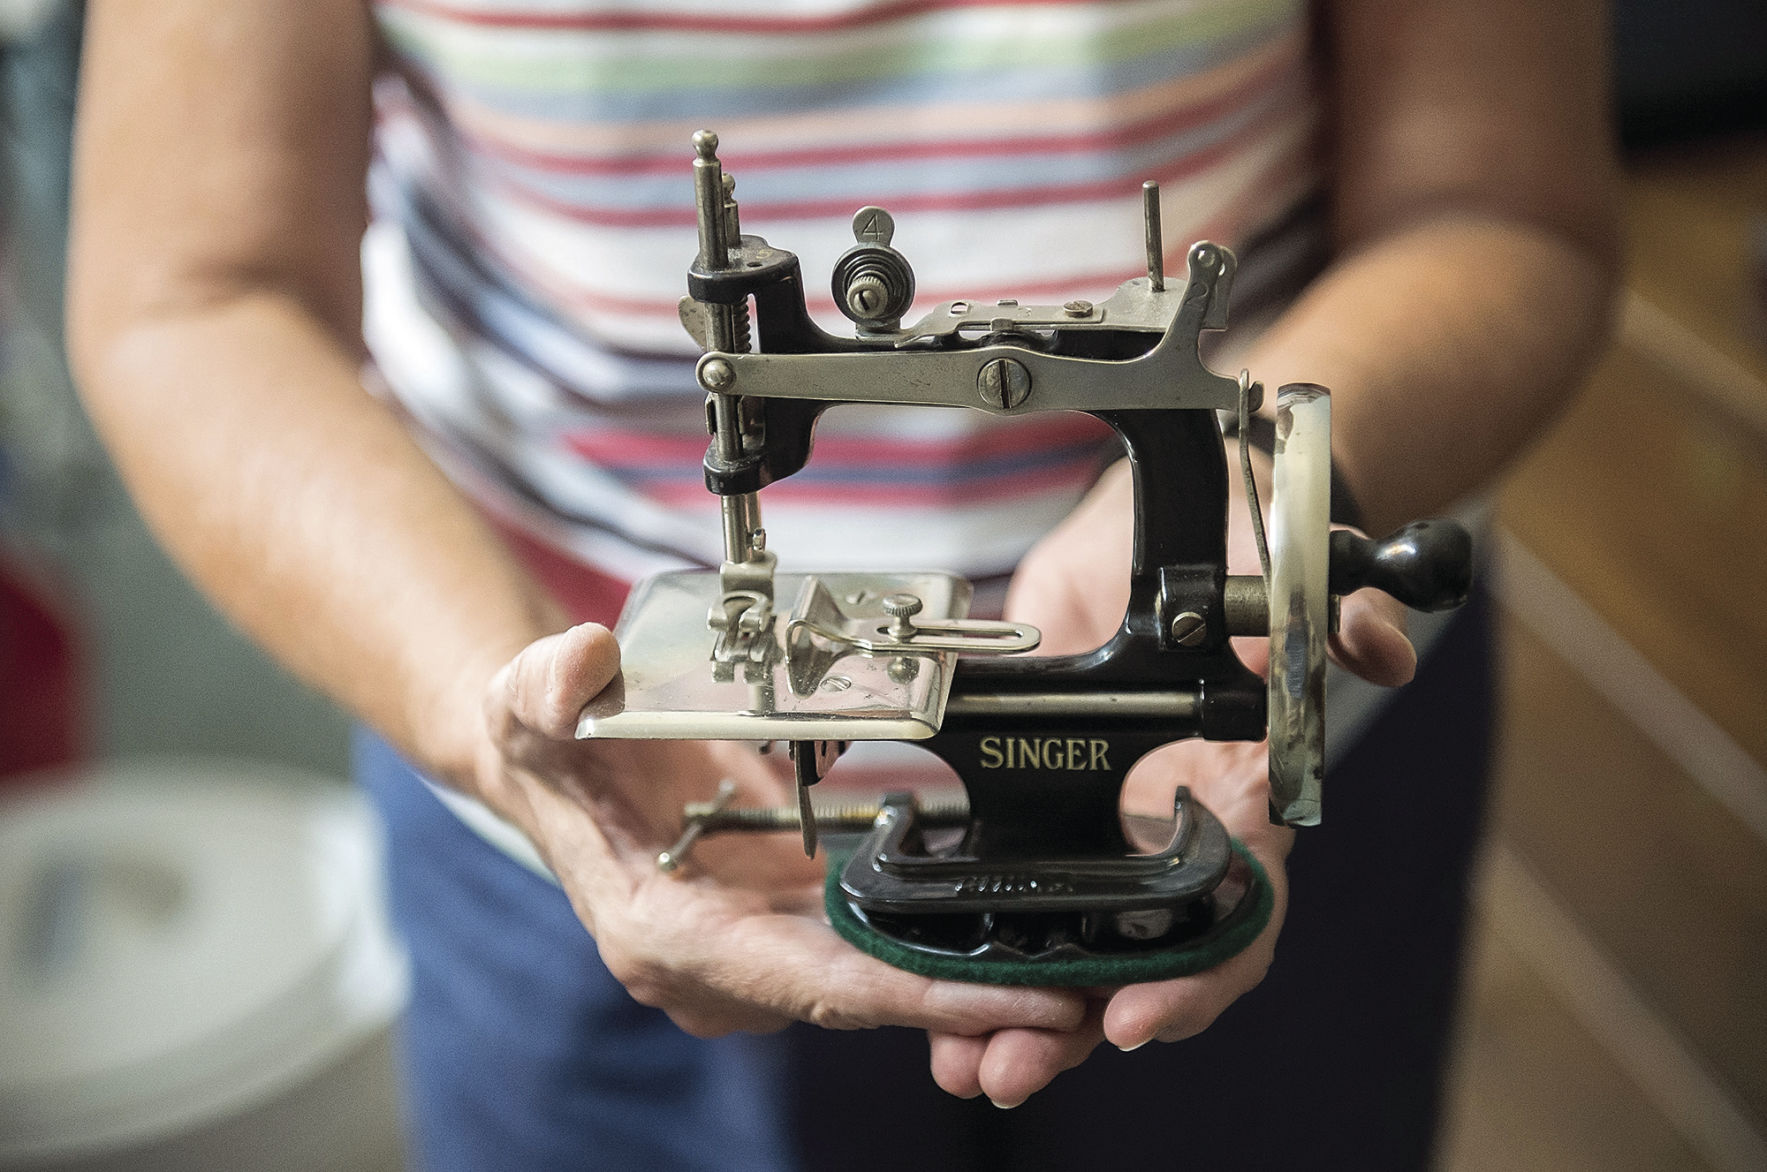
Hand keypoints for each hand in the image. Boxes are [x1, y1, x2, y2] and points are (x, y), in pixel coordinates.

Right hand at [470, 624, 1089, 1039]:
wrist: (560, 757)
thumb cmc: (547, 740)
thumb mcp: (533, 701)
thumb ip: (553, 686)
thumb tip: (581, 661)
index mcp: (665, 932)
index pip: (808, 981)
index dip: (913, 996)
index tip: (1008, 1000)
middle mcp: (716, 965)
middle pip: (862, 1000)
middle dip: (968, 1007)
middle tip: (1082, 1000)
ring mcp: (753, 951)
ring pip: (876, 986)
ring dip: (967, 988)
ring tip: (1077, 978)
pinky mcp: (782, 925)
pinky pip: (871, 949)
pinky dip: (937, 950)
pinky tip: (1016, 938)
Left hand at [927, 450, 1415, 1106]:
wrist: (1153, 534)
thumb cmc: (1230, 562)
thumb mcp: (1280, 579)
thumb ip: (1330, 619)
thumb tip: (1378, 649)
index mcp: (1240, 812)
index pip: (1235, 922)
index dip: (1195, 980)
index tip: (1134, 1017)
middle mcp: (1172, 843)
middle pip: (1134, 965)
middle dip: (1075, 1031)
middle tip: (1010, 1072)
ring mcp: (1101, 835)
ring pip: (1062, 950)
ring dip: (1013, 1016)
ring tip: (959, 1062)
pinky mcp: (1031, 811)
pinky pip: (1001, 895)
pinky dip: (967, 949)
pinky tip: (923, 990)